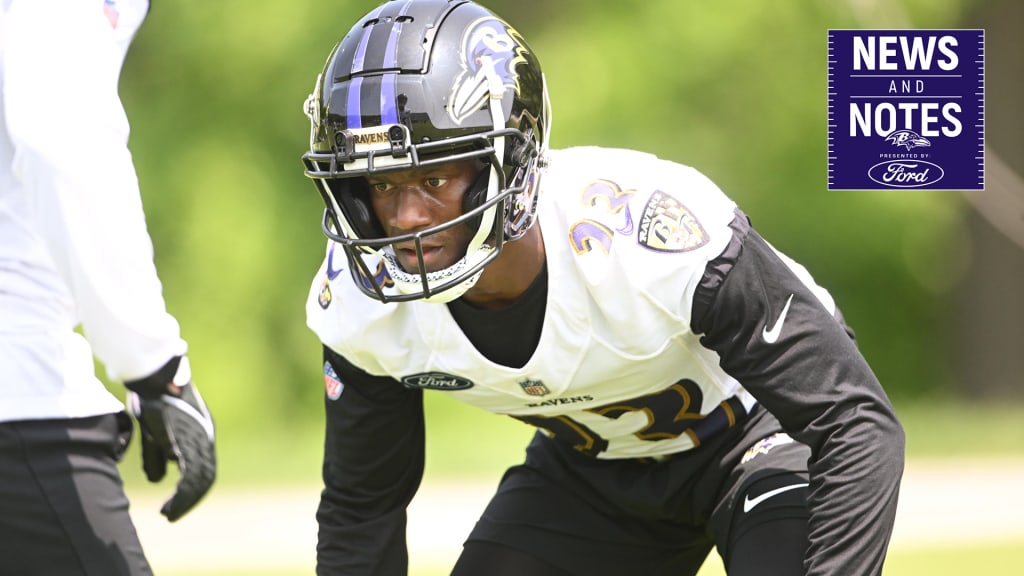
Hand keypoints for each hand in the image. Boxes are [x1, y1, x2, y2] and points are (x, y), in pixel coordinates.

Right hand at [126, 355, 215, 521]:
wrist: (153, 376)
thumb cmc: (154, 399)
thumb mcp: (155, 432)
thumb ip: (157, 454)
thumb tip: (158, 479)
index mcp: (200, 436)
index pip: (203, 470)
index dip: (191, 492)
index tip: (175, 506)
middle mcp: (204, 438)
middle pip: (204, 477)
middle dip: (188, 501)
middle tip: (170, 515)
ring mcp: (197, 438)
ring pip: (199, 478)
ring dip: (184, 501)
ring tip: (168, 514)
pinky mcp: (185, 438)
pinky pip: (189, 471)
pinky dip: (181, 492)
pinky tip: (169, 502)